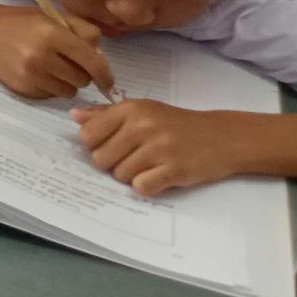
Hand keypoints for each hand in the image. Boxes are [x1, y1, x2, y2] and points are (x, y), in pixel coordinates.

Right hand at [0, 4, 116, 99]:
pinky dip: (50, 87)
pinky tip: (38, 73)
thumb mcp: (52, 16)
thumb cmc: (20, 21)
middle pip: (82, 79)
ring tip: (54, 69)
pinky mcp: (23, 89)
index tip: (108, 82)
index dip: (105, 74)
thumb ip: (82, 30)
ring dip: (67, 83)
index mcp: (53, 34)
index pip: (92, 61)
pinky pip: (50, 95)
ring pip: (68, 91)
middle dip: (81, 73)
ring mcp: (31, 75)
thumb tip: (101, 55)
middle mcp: (42, 57)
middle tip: (69, 63)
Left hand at [72, 101, 236, 196]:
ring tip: (151, 165)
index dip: (96, 146)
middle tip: (135, 158)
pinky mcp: (174, 170)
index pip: (88, 135)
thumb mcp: (142, 110)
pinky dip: (148, 187)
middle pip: (101, 159)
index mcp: (130, 109)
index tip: (112, 146)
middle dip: (114, 164)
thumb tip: (74, 116)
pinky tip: (160, 176)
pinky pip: (142, 187)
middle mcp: (141, 126)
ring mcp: (158, 148)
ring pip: (120, 175)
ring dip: (132, 175)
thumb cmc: (176, 124)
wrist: (222, 136)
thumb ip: (106, 115)